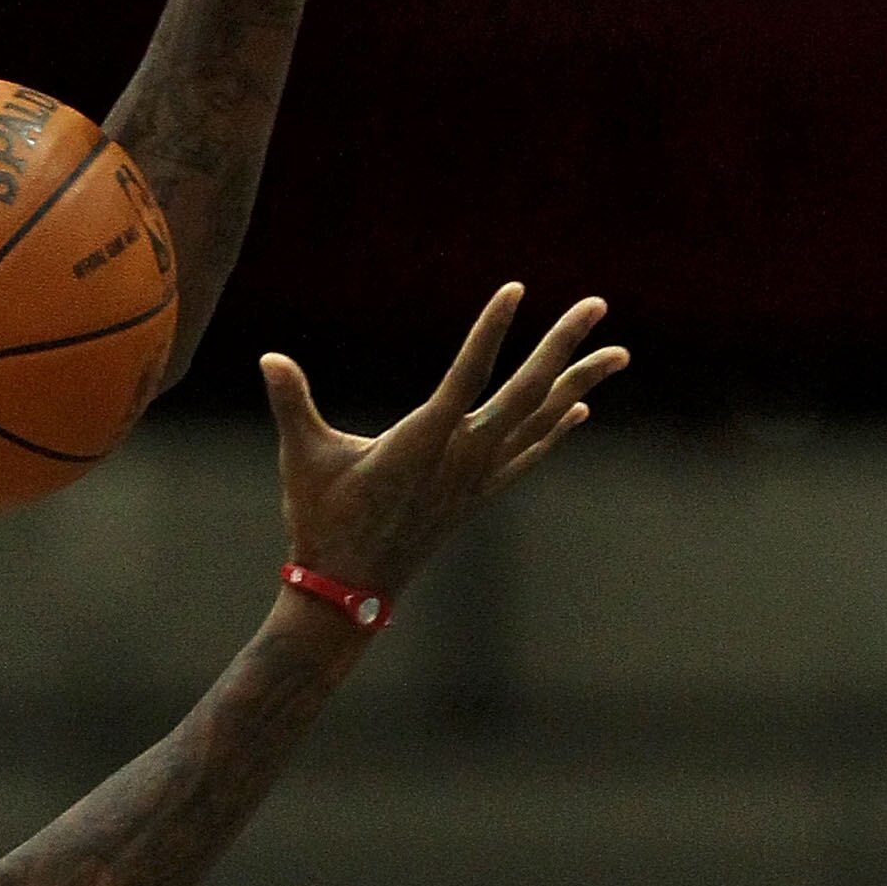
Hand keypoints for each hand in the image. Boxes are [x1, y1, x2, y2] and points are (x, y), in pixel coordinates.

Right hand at [267, 290, 624, 610]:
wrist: (347, 595)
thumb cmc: (322, 522)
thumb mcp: (304, 459)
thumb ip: (292, 404)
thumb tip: (269, 359)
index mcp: (420, 443)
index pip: (466, 377)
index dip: (491, 333)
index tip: (517, 290)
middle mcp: (460, 460)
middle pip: (526, 394)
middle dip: (563, 347)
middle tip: (598, 305)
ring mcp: (474, 481)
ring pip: (537, 423)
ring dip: (578, 385)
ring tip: (617, 353)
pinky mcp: (475, 497)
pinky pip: (527, 457)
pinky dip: (554, 430)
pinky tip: (581, 410)